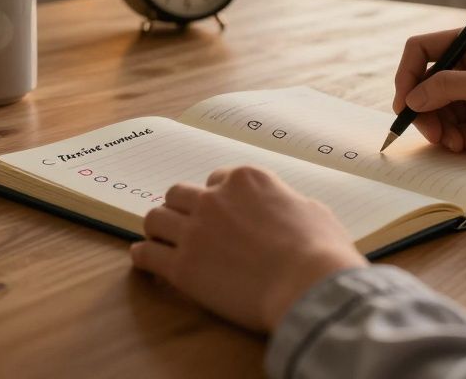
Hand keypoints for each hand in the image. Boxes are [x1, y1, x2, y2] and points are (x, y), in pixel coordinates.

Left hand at [130, 166, 365, 332]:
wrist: (307, 286)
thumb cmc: (321, 251)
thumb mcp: (312, 210)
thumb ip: (287, 203)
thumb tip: (285, 209)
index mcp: (246, 179)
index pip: (216, 179)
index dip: (217, 197)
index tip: (219, 213)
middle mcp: (215, 199)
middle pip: (179, 194)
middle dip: (182, 209)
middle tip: (186, 226)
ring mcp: (195, 231)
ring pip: (156, 217)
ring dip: (159, 228)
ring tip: (161, 241)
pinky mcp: (182, 267)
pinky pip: (146, 254)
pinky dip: (144, 255)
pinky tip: (145, 260)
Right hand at [394, 27, 465, 173]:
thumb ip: (447, 87)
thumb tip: (412, 97)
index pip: (423, 50)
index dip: (408, 74)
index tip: (404, 103)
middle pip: (426, 86)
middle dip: (426, 112)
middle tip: (434, 135)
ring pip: (438, 111)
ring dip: (443, 130)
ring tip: (461, 144)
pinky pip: (455, 128)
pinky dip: (457, 140)